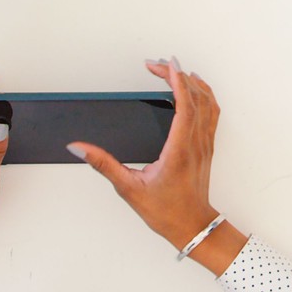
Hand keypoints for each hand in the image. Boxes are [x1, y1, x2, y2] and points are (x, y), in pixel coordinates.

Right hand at [70, 59, 220, 249]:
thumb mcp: (128, 188)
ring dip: (192, 83)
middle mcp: (196, 143)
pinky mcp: (207, 147)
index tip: (167, 64)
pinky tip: (195, 88)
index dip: (177, 81)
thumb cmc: (164, 211)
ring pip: (207, 103)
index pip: (184, 106)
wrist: (192, 226)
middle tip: (155, 65)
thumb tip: (79, 148)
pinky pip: (212, 113)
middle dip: (177, 75)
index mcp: (179, 150)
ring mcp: (205, 144)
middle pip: (195, 98)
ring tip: (173, 70)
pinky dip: (204, 95)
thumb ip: (103, 164)